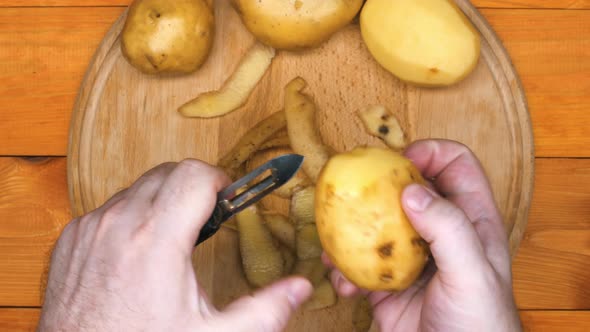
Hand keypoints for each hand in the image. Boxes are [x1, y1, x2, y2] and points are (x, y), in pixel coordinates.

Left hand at [39, 160, 311, 331]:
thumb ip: (264, 310)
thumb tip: (299, 288)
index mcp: (156, 240)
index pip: (195, 174)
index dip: (220, 181)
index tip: (228, 200)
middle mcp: (119, 224)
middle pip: (168, 172)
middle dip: (194, 187)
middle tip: (208, 217)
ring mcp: (91, 229)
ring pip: (138, 187)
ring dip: (163, 200)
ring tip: (175, 237)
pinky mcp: (72, 239)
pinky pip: (111, 208)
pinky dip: (132, 217)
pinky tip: (140, 251)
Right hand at [324, 140, 521, 331]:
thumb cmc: (479, 326)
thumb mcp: (472, 274)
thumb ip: (448, 228)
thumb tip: (411, 191)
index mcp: (470, 221)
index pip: (455, 165)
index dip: (430, 151)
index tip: (399, 159)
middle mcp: (438, 232)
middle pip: (407, 187)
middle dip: (378, 184)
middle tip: (354, 189)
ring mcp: (409, 258)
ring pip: (375, 224)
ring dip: (350, 228)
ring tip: (334, 235)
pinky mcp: (386, 284)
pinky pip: (357, 265)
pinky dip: (343, 269)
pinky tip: (341, 280)